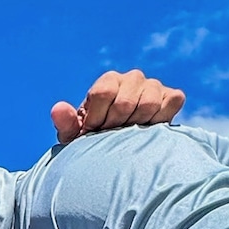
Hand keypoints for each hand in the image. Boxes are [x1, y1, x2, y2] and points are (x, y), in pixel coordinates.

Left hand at [52, 69, 185, 143]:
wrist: (119, 150)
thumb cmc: (92, 142)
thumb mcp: (74, 137)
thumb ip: (66, 123)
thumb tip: (57, 109)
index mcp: (108, 82)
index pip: (104, 91)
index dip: (97, 117)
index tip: (93, 131)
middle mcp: (132, 78)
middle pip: (125, 101)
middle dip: (115, 125)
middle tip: (111, 136)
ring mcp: (153, 85)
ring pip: (149, 102)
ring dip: (136, 125)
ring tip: (128, 134)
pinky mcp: (172, 96)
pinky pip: (171, 102)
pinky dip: (160, 119)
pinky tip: (148, 130)